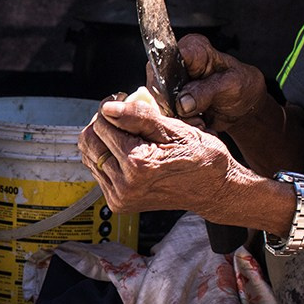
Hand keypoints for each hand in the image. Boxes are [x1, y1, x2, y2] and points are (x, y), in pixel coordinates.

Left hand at [77, 92, 262, 216]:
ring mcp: (120, 197)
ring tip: (127, 133)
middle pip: (89, 141)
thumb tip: (109, 108)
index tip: (123, 100)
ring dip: (102, 140)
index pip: (102, 125)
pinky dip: (106, 156)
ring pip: (90, 156)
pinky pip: (97, 172)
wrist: (214, 190)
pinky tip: (126, 150)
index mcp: (138, 165)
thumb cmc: (202, 158)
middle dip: (103, 123)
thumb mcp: (176, 129)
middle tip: (123, 115)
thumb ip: (139, 117)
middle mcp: (125, 185)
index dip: (110, 107)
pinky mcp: (118, 202)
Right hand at [169, 36, 269, 131]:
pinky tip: (197, 123)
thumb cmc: (241, 86)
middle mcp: (176, 63)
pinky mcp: (169, 101)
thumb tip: (182, 103)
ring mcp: (170, 83)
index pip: (166, 58)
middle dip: (175, 106)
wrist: (244, 105)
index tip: (179, 99)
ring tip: (201, 120)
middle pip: (158, 84)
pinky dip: (181, 124)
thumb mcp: (231, 86)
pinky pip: (165, 115)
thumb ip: (206, 92)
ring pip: (159, 104)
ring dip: (179, 118)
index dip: (168, 80)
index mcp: (192, 48)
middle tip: (198, 117)